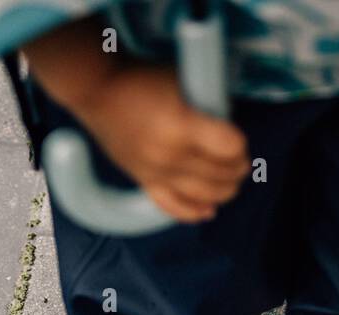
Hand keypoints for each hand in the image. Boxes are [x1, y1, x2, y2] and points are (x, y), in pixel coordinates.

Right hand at [71, 64, 249, 222]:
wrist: (98, 90)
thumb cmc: (141, 79)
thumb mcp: (183, 80)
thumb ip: (207, 104)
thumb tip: (229, 124)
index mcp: (182, 126)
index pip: (229, 147)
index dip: (240, 145)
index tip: (239, 141)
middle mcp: (171, 155)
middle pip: (220, 173)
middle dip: (237, 169)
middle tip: (241, 162)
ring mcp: (157, 172)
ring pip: (203, 195)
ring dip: (224, 191)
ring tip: (231, 183)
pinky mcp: (144, 181)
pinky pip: (173, 207)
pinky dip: (193, 212)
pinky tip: (209, 211)